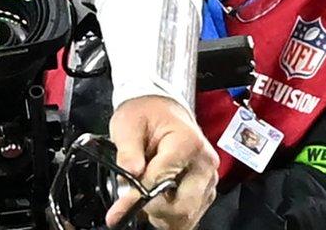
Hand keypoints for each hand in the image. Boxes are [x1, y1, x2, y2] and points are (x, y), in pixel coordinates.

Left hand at [108, 95, 217, 229]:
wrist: (162, 109)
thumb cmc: (147, 113)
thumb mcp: (128, 125)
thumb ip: (127, 152)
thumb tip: (128, 176)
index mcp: (187, 143)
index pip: (162, 180)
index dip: (137, 197)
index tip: (118, 210)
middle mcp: (204, 164)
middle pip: (182, 207)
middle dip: (154, 210)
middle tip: (132, 201)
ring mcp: (208, 179)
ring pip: (187, 216)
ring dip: (162, 215)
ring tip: (144, 197)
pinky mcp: (206, 190)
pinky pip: (190, 215)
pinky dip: (170, 216)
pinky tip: (157, 201)